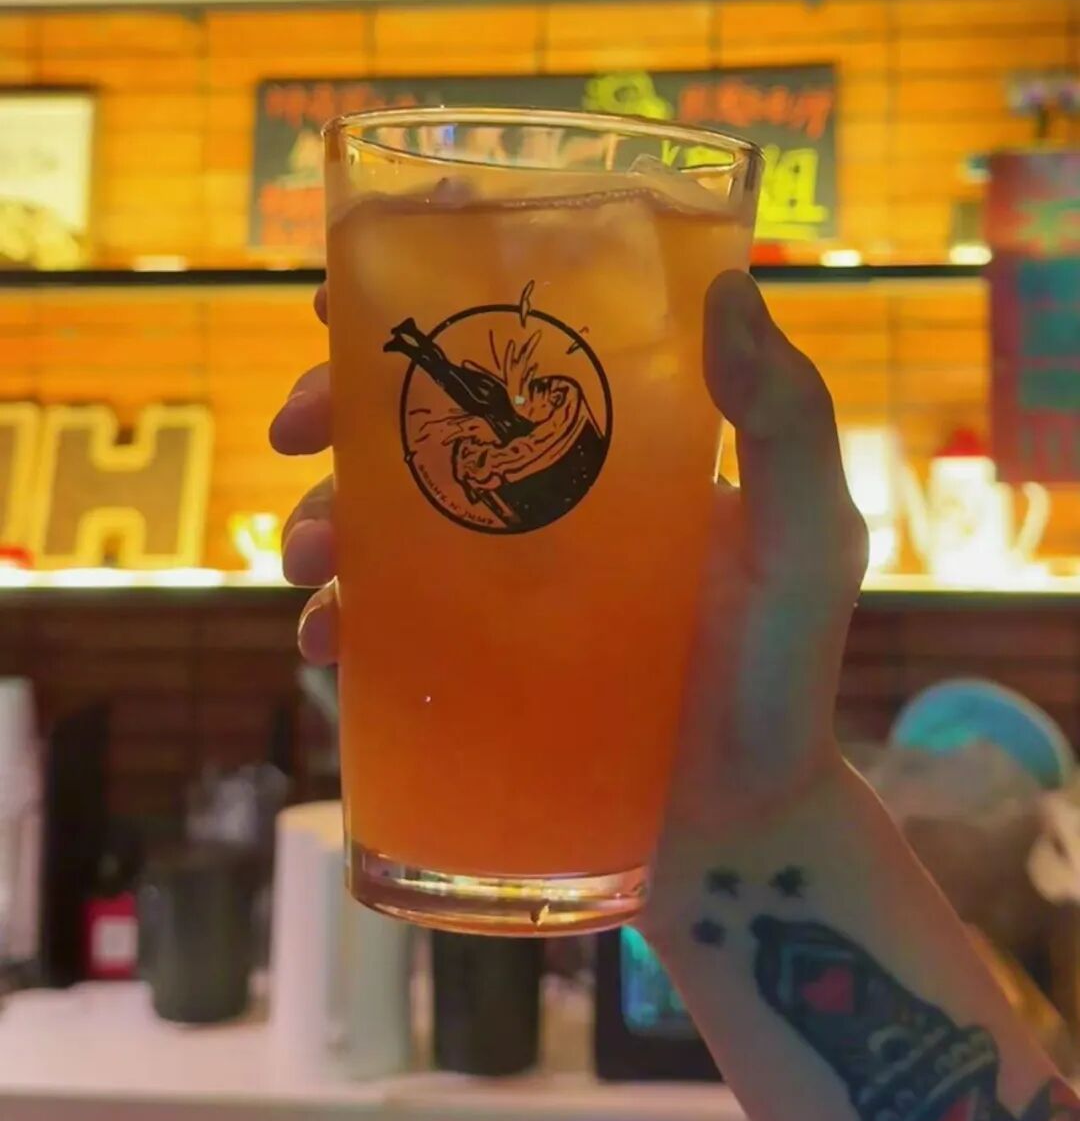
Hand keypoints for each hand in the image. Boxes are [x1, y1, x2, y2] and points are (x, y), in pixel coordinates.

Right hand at [269, 273, 866, 898]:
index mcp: (616, 441)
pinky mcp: (463, 667)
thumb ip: (790, 423)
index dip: (433, 295)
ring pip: (378, 519)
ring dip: (319, 518)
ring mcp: (496, 584)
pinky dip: (334, 620)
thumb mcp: (804, 538)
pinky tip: (325, 641)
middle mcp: (545, 497)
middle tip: (295, 424)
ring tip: (310, 557)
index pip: (520, 338)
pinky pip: (377, 627)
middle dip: (338, 407)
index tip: (361, 287)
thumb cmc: (781, 676)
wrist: (738, 834)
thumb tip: (730, 286)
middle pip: (420, 420)